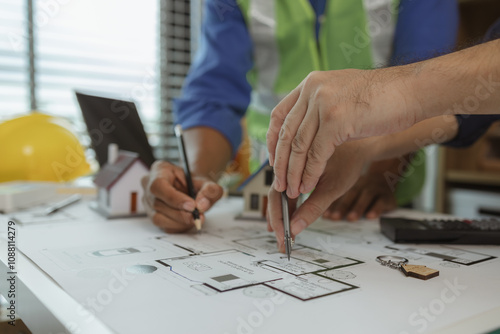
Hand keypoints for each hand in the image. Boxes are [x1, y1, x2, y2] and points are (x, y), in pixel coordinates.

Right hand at [141, 160, 222, 232]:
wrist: (192, 188)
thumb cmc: (195, 183)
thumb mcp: (207, 181)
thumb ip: (209, 190)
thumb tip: (202, 205)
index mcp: (159, 170)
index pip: (159, 185)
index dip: (175, 198)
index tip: (192, 206)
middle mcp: (148, 186)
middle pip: (158, 204)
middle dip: (180, 213)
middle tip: (198, 216)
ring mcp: (148, 202)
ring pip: (159, 218)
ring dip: (180, 222)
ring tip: (195, 218)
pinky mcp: (152, 216)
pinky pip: (163, 226)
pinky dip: (178, 226)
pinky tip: (188, 221)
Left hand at [267, 69, 419, 199]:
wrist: (412, 91)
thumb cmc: (382, 97)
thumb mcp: (342, 95)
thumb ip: (320, 107)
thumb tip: (303, 131)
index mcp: (311, 83)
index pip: (279, 115)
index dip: (272, 141)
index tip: (273, 160)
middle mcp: (313, 90)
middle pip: (285, 133)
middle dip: (280, 163)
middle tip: (279, 183)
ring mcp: (324, 103)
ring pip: (299, 147)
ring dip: (293, 173)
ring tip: (292, 190)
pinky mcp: (337, 120)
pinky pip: (316, 154)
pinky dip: (310, 174)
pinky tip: (308, 186)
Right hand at [267, 139, 372, 250]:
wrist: (357, 145)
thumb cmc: (347, 163)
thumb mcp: (332, 189)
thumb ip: (313, 208)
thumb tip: (295, 228)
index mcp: (293, 165)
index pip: (276, 196)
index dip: (278, 219)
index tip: (284, 237)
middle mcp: (287, 165)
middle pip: (274, 196)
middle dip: (277, 221)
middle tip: (282, 242)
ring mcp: (290, 168)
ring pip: (278, 194)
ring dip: (280, 215)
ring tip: (284, 235)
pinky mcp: (295, 171)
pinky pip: (286, 190)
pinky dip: (286, 207)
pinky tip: (289, 221)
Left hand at [323, 160, 398, 221]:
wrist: (387, 179)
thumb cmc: (363, 191)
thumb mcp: (351, 193)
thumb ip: (338, 202)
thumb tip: (325, 217)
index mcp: (349, 182)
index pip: (339, 193)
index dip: (332, 205)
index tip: (325, 215)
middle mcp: (361, 184)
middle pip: (351, 194)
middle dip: (342, 206)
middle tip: (334, 217)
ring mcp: (375, 188)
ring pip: (366, 196)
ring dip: (358, 208)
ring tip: (351, 218)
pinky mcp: (388, 196)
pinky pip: (382, 201)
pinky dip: (376, 208)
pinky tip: (371, 216)